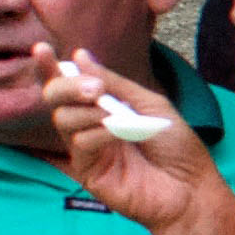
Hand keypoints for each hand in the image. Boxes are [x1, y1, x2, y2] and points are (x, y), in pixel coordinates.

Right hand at [40, 56, 234, 234]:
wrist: (192, 186)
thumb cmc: (176, 146)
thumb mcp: (148, 104)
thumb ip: (114, 83)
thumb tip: (79, 56)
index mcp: (102, 107)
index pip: (68, 85)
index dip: (50, 68)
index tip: (42, 48)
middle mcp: (88, 126)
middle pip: (55, 100)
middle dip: (68, 86)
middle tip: (95, 89)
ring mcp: (86, 150)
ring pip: (63, 120)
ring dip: (89, 111)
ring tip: (115, 116)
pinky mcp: (88, 172)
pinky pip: (79, 144)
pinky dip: (99, 133)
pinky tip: (119, 134)